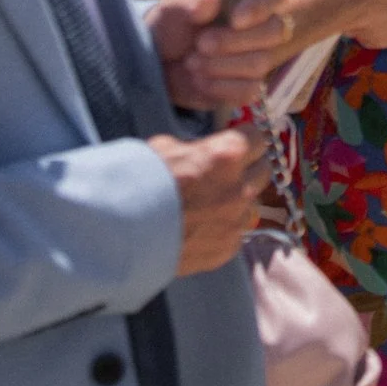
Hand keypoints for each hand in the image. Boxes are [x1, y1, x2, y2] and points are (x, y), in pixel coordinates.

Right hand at [149, 129, 262, 276]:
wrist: (123, 235)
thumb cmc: (140, 185)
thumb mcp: (165, 148)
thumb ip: (193, 147)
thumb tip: (200, 149)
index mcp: (227, 154)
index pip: (257, 137)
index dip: (246, 138)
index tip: (239, 141)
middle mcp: (241, 187)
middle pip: (263, 168)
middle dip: (249, 166)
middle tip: (230, 170)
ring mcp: (237, 221)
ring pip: (253, 203)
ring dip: (239, 200)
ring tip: (213, 202)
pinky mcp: (228, 248)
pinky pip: (237, 232)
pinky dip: (226, 228)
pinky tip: (205, 226)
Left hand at [150, 0, 292, 113]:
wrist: (160, 62)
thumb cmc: (173, 25)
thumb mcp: (174, 7)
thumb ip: (191, 2)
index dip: (260, 6)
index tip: (235, 19)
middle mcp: (263, 22)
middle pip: (274, 31)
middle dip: (234, 41)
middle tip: (201, 43)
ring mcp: (260, 54)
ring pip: (261, 63)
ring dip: (222, 65)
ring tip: (191, 62)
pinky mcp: (250, 84)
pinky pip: (250, 90)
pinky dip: (220, 87)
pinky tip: (199, 80)